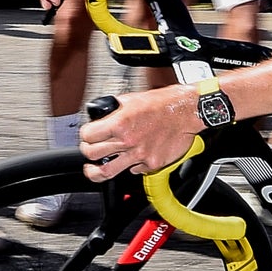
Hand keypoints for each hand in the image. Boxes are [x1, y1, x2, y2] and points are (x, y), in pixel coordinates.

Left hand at [78, 84, 198, 183]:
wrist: (186, 111)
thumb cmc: (163, 103)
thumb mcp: (131, 99)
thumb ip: (114, 110)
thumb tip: (101, 115)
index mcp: (120, 123)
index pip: (88, 135)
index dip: (85, 135)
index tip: (87, 136)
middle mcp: (128, 141)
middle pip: (92, 154)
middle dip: (87, 151)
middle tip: (89, 150)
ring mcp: (140, 155)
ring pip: (107, 172)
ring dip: (96, 171)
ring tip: (93, 170)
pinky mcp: (151, 164)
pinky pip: (133, 171)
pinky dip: (130, 167)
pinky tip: (131, 159)